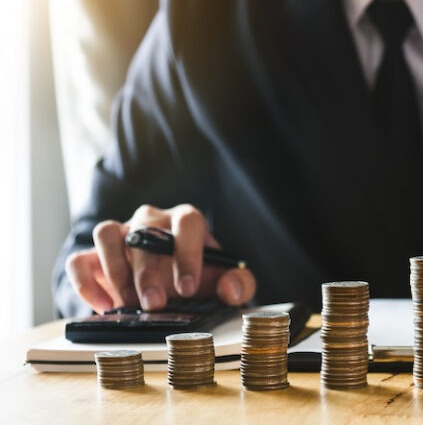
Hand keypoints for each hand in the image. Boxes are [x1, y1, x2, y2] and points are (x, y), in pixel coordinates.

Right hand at [65, 204, 256, 312]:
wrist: (170, 285)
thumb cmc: (198, 277)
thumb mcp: (223, 281)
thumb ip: (238, 284)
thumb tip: (232, 290)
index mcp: (185, 221)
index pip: (187, 222)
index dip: (187, 254)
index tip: (188, 288)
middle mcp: (150, 221)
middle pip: (145, 233)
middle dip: (149, 272)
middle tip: (155, 303)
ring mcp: (120, 235)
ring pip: (107, 235)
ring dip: (116, 269)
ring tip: (128, 303)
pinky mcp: (94, 256)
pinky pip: (79, 260)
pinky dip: (86, 283)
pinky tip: (103, 306)